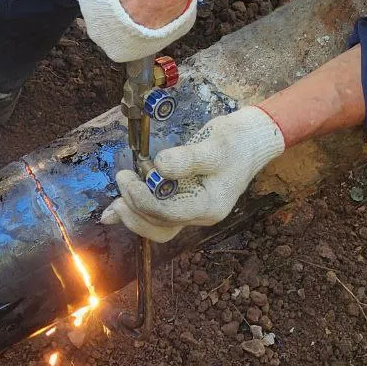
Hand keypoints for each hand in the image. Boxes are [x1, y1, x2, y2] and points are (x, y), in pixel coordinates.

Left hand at [100, 106, 285, 242]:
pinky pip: (158, 212)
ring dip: (133, 214)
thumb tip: (159, 165)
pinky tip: (118, 207)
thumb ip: (187, 158)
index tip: (128, 180)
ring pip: (156, 225)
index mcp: (209, 206)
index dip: (144, 200)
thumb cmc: (236, 142)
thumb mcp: (215, 146)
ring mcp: (191, 209)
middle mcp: (199, 214)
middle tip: (122, 182)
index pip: (169, 213)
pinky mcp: (184, 199)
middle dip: (135, 209)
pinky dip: (137, 209)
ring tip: (115, 200)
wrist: (251, 138)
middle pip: (160, 227)